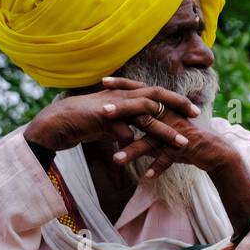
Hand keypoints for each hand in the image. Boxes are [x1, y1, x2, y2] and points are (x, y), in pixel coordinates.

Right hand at [23, 82, 199, 155]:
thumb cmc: (80, 123)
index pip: (154, 92)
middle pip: (155, 96)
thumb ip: (122, 125)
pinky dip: (136, 145)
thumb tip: (133, 137)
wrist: (53, 123)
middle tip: (196, 116)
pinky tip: (146, 156)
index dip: (174, 99)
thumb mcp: (107, 123)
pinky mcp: (101, 119)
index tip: (192, 109)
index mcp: (123, 94)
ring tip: (181, 143)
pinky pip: (124, 133)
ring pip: (145, 116)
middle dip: (177, 105)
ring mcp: (112, 106)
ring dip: (165, 131)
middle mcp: (120, 96)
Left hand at [100, 76, 239, 176]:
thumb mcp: (162, 132)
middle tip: (102, 112)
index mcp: (163, 109)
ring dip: (133, 150)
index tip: (102, 82)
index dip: (122, 86)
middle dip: (122, 111)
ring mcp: (176, 131)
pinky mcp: (184, 146)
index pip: (140, 93)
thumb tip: (124, 131)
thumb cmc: (185, 140)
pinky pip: (169, 157)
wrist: (213, 151)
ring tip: (116, 160)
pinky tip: (147, 176)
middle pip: (142, 112)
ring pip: (151, 139)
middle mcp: (169, 116)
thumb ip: (145, 128)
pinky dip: (159, 166)